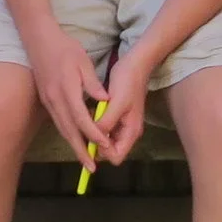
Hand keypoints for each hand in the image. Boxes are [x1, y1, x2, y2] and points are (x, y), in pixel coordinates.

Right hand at [29, 23, 111, 161]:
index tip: (105, 146)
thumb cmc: (64, 48)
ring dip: (73, 146)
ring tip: (85, 161)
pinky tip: (75, 141)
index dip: (93, 134)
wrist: (38, 40)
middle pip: (69, 131)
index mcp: (66, 90)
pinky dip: (67, 134)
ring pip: (62, 128)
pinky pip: (58, 122)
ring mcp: (48, 101)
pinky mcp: (46, 100)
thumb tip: (106, 101)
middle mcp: (55, 100)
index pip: (81, 118)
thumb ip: (92, 84)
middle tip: (92, 168)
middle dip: (81, 151)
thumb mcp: (82, 62)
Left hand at [95, 49, 154, 165]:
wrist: (135, 65)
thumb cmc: (127, 82)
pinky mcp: (117, 117)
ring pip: (105, 140)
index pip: (115, 157)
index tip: (90, 136)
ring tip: (88, 117)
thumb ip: (107, 122)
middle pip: (109, 151)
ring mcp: (122, 125)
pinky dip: (96, 124)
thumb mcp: (116, 102)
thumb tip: (94, 138)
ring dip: (94, 133)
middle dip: (95, 143)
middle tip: (86, 126)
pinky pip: (104, 129)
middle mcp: (127, 132)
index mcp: (131, 132)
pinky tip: (91, 112)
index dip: (101, 151)